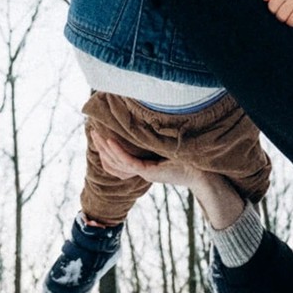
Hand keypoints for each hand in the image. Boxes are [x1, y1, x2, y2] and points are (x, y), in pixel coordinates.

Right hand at [91, 130, 247, 229]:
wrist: (200, 172)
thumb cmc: (185, 158)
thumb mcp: (163, 146)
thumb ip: (151, 138)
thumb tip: (143, 119)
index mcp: (143, 167)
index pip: (116, 162)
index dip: (105, 150)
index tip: (98, 134)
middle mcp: (141, 172)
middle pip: (112, 163)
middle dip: (100, 147)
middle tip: (92, 132)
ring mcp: (144, 173)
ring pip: (117, 163)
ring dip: (105, 148)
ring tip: (97, 135)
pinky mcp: (149, 172)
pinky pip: (128, 162)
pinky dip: (118, 152)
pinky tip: (110, 141)